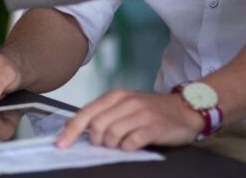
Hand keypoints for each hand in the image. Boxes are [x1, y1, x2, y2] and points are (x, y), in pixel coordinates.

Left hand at [56, 90, 203, 150]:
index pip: (86, 113)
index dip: (71, 130)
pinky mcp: (153, 127)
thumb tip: (78, 130)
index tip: (61, 144)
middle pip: (96, 125)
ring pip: (111, 134)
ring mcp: (140, 114)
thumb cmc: (151, 110)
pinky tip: (131, 146)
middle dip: (94, 140)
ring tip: (119, 144)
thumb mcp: (126, 106)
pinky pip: (131, 142)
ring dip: (111, 145)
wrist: (184, 109)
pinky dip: (127, 148)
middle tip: (102, 145)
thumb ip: (105, 114)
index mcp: (115, 96)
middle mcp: (126, 102)